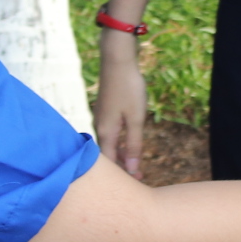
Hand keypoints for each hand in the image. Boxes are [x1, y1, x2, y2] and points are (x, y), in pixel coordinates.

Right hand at [94, 28, 148, 176]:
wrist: (117, 60)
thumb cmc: (129, 88)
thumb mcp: (136, 118)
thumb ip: (134, 144)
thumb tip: (132, 168)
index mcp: (106, 133)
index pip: (112, 163)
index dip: (124, 174)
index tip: (139, 181)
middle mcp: (99, 128)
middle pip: (108, 156)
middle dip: (123, 167)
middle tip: (141, 174)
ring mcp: (100, 119)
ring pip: (109, 144)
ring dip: (121, 155)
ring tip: (135, 162)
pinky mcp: (104, 111)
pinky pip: (110, 134)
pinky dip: (119, 142)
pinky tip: (127, 142)